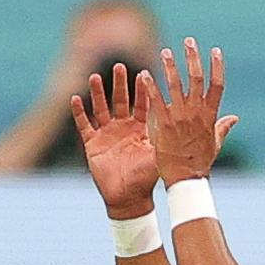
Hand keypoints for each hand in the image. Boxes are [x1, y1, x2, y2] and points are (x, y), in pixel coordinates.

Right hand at [71, 64, 158, 218]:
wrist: (128, 199)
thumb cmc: (146, 179)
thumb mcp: (158, 155)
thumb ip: (168, 138)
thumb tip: (188, 125)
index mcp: (140, 129)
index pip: (141, 104)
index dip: (141, 89)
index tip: (143, 72)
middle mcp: (123, 128)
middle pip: (121, 100)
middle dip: (120, 84)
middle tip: (119, 66)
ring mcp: (106, 134)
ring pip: (101, 108)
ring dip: (98, 93)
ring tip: (95, 77)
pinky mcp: (91, 144)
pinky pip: (84, 125)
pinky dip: (79, 112)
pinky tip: (75, 98)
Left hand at [142, 37, 238, 186]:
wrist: (185, 178)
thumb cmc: (200, 162)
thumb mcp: (215, 143)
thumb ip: (223, 127)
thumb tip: (235, 118)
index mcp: (210, 115)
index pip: (217, 85)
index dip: (217, 66)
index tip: (215, 50)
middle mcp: (196, 112)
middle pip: (196, 78)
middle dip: (193, 58)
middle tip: (188, 41)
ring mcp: (179, 117)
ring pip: (175, 85)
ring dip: (170, 66)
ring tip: (166, 51)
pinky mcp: (163, 124)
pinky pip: (156, 100)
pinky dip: (150, 86)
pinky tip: (144, 73)